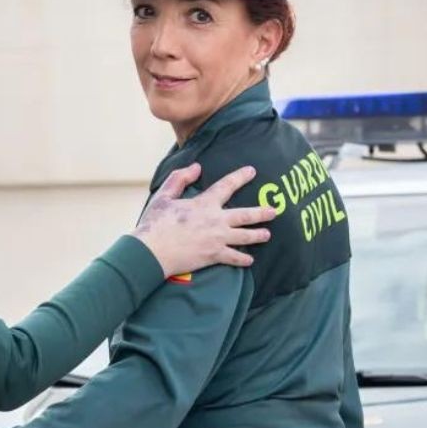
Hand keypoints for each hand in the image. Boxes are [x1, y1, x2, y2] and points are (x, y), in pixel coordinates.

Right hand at [131, 163, 275, 275]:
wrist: (152, 252)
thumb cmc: (155, 223)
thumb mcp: (164, 196)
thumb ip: (180, 178)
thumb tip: (197, 167)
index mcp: (204, 204)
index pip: (227, 186)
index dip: (240, 177)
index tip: (252, 171)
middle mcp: (216, 221)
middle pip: (245, 215)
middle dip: (261, 212)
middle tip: (274, 211)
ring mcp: (217, 239)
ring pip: (245, 237)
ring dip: (258, 235)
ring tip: (267, 235)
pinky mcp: (214, 256)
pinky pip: (234, 257)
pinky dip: (243, 259)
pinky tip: (249, 260)